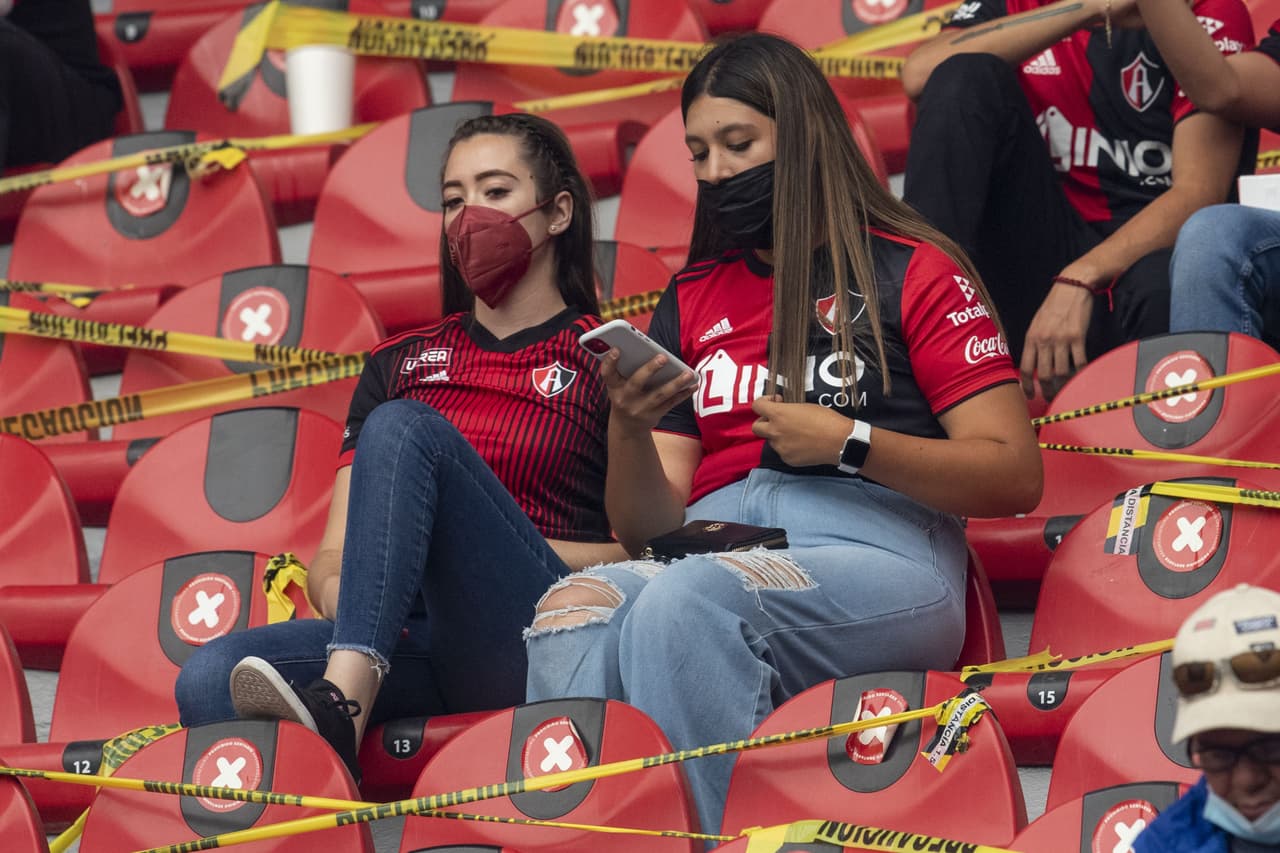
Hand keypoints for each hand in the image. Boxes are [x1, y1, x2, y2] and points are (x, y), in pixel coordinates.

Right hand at [600, 348, 697, 432]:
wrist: (627, 427)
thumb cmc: (625, 396)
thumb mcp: (618, 385)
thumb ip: (625, 369)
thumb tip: (645, 347)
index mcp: (614, 387)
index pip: (607, 374)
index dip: (610, 361)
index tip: (616, 349)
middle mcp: (625, 399)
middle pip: (637, 383)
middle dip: (650, 369)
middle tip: (663, 357)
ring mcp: (641, 408)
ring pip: (660, 394)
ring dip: (675, 383)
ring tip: (688, 373)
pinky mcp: (655, 414)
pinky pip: (671, 403)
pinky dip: (683, 393)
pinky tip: (693, 384)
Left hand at [751, 396, 852, 467]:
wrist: (839, 441)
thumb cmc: (826, 420)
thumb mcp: (804, 406)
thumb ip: (787, 409)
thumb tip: (781, 410)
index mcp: (778, 415)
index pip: (757, 406)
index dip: (764, 401)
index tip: (774, 402)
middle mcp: (775, 432)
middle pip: (756, 427)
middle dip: (763, 422)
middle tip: (776, 420)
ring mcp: (780, 447)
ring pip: (771, 440)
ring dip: (778, 435)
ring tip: (796, 433)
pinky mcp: (787, 459)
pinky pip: (782, 451)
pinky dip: (788, 447)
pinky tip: (802, 444)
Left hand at [1020, 281, 1092, 400]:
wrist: (1073, 286)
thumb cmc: (1054, 305)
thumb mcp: (1037, 322)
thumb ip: (1035, 342)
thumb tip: (1034, 362)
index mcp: (1031, 337)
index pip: (1026, 368)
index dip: (1026, 385)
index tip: (1029, 396)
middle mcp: (1044, 340)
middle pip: (1044, 375)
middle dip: (1046, 391)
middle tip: (1050, 398)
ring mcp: (1061, 339)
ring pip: (1061, 372)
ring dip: (1064, 385)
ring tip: (1066, 390)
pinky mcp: (1078, 337)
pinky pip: (1079, 362)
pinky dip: (1080, 372)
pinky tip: (1081, 376)